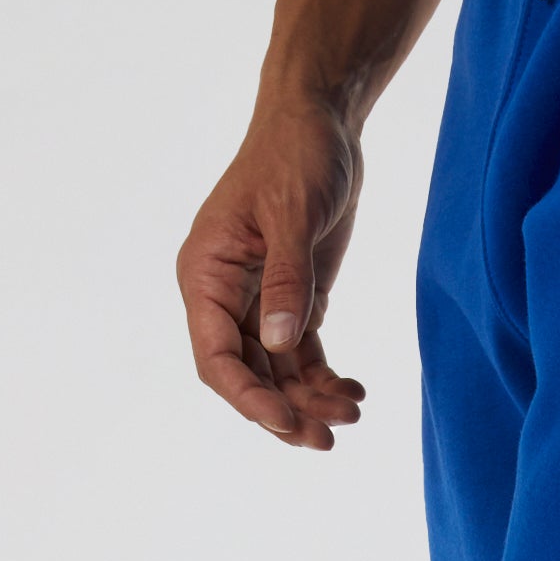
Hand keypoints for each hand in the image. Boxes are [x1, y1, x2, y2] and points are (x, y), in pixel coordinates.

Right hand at [177, 95, 368, 446]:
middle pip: (246, 375)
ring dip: (310, 400)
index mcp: (206, 275)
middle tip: (326, 440)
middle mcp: (224, 295)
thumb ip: (287, 282)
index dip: (247, 397)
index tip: (285, 422)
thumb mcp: (294, 215)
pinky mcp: (291, 298)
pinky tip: (353, 391)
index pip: (214, 357)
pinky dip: (325, 378)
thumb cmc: (297, 154)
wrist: (321, 120)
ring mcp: (257, 300)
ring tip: (353, 414)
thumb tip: (278, 345)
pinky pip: (301, 355)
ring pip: (276, 371)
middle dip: (284, 411)